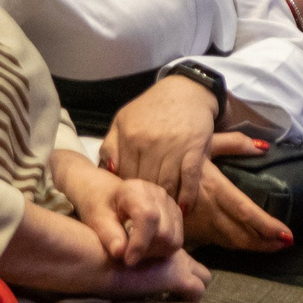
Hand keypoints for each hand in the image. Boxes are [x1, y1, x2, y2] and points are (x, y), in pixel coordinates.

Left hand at [73, 172, 185, 265]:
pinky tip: (145, 246)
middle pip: (164, 231)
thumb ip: (107, 234)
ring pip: (173, 239)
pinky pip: (176, 242)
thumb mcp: (96, 219)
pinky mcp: (177, 217)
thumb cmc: (101, 208)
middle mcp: (158, 194)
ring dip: (154, 252)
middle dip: (145, 250)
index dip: (140, 242)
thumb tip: (120, 252)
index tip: (128, 261)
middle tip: (126, 253)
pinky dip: (161, 250)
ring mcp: (171, 205)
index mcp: (135, 189)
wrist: (110, 198)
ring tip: (134, 248)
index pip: (148, 216)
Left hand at [102, 72, 223, 204]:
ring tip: (163, 211)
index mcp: (130, 136)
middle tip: (146, 211)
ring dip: (165, 201)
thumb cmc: (152, 109)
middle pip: (144, 183)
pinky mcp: (196, 149)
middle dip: (145, 198)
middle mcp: (150, 142)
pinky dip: (187, 196)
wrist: (187, 91)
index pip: (124, 175)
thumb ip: (110, 145)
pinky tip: (183, 207)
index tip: (131, 199)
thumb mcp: (123, 120)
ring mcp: (174, 147)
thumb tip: (106, 172)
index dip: (127, 190)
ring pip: (166, 185)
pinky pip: (190, 180)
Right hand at [184, 132, 296, 250]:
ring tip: (272, 246)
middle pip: (241, 233)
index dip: (267, 226)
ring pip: (229, 241)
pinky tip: (245, 243)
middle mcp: (206, 208)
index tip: (287, 235)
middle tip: (284, 244)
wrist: (137, 180)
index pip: (245, 210)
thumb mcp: (203, 143)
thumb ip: (234, 144)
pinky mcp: (189, 231)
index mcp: (213, 186)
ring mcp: (197, 223)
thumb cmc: (174, 155)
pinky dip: (233, 243)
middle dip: (265, 242)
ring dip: (252, 246)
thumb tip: (263, 146)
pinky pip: (216, 241)